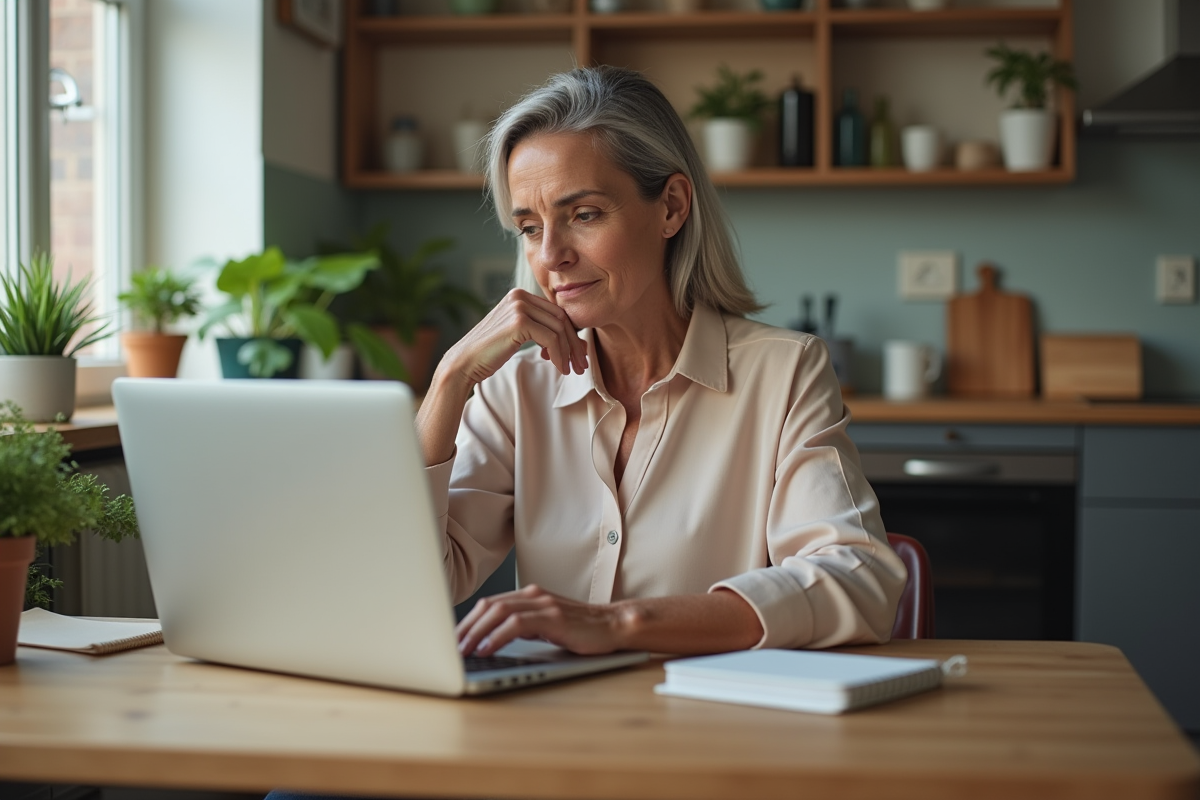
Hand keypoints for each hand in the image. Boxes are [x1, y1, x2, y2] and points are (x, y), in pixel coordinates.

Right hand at [441, 288, 588, 390]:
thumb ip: (541, 330)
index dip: (571, 334)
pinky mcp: (519, 322)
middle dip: (574, 344)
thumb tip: (576, 341)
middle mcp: (519, 296)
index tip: (577, 355)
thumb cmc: (490, 352)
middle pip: (561, 319)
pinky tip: (560, 369)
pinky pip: (551, 339)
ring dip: (569, 353)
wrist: (464, 362)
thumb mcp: (518, 335)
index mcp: (519, 295)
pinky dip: (560, 356)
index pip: (556, 312)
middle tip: (581, 365)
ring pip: (559, 329)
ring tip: (572, 370)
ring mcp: (519, 307)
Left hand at [456, 584, 627, 656]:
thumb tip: (491, 642)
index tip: (454, 639)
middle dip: (466, 627)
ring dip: (476, 632)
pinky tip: (487, 648)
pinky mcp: (553, 617)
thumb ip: (523, 627)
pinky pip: (516, 624)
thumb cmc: (581, 630)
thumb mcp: (545, 626)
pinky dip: (497, 636)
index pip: (489, 604)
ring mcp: (543, 604)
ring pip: (498, 612)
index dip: (468, 621)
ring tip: (463, 650)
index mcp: (529, 596)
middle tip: (451, 646)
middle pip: (488, 606)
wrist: (613, 626)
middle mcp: (533, 595)